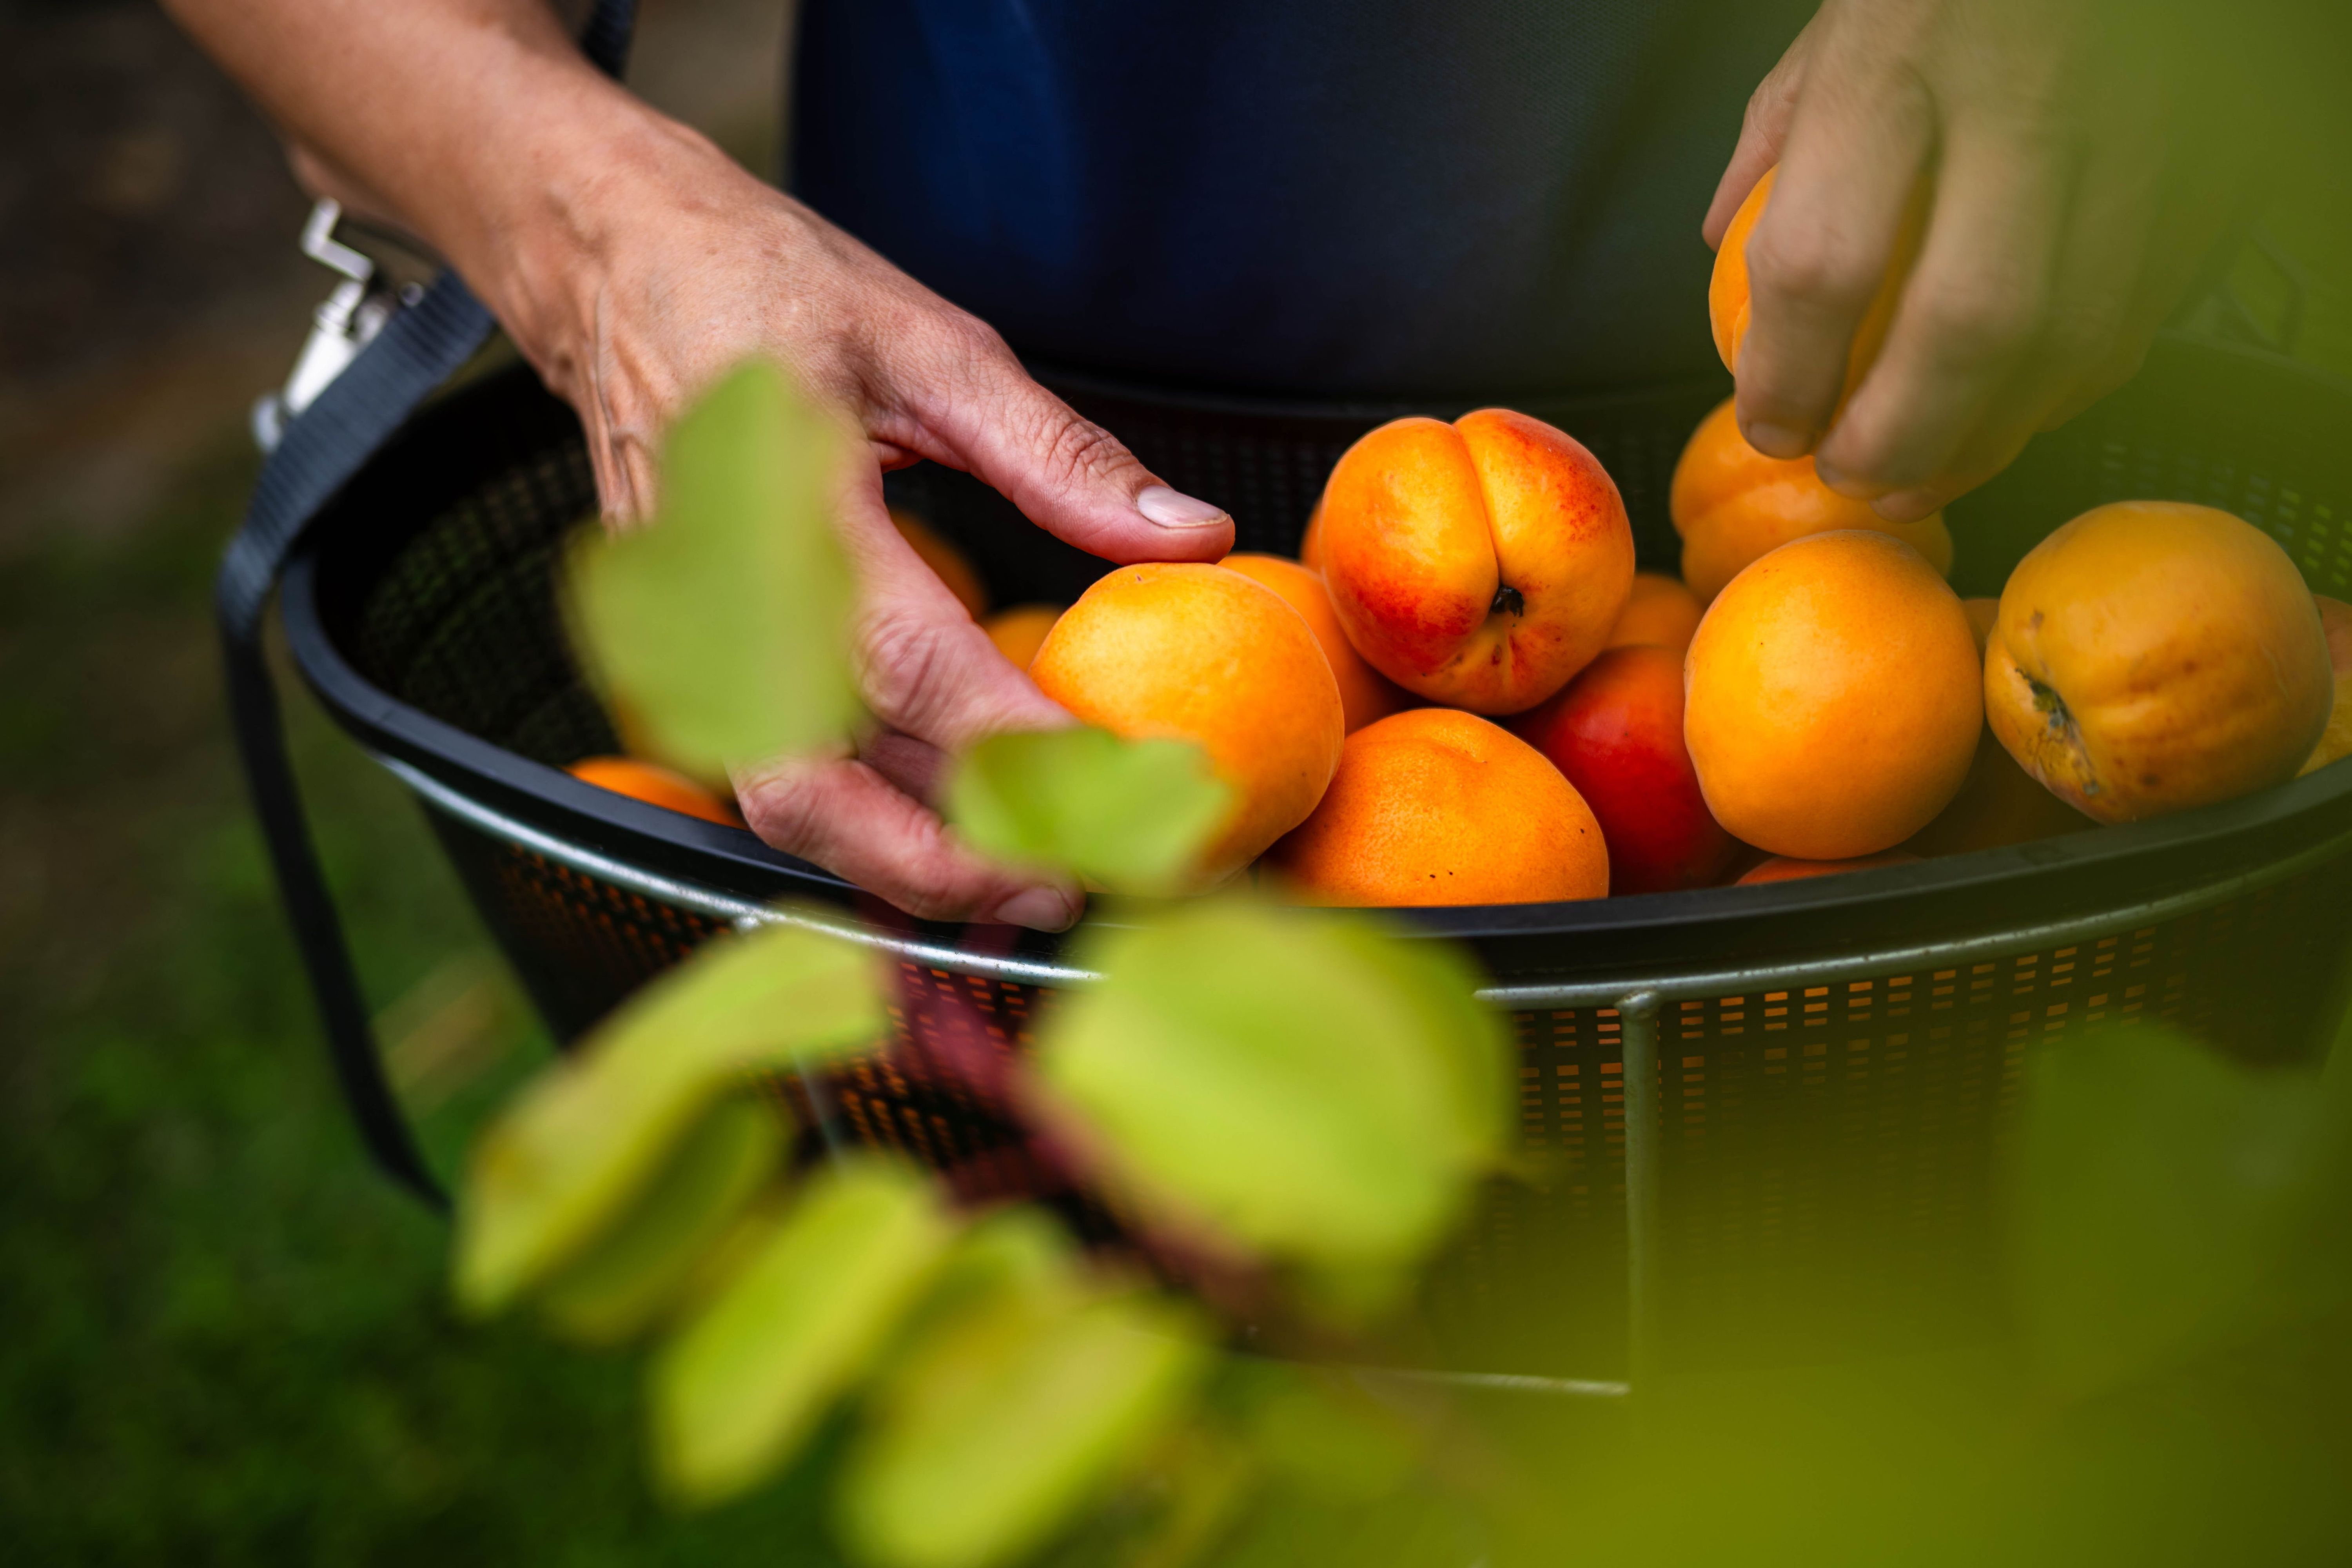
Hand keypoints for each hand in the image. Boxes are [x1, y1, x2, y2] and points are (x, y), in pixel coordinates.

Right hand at [496, 123, 1234, 929]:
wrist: (613, 272)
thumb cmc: (768, 292)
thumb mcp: (933, 344)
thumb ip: (1061, 457)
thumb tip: (1190, 536)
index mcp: (788, 506)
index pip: (911, 666)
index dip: (1015, 746)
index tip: (1117, 789)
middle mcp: (724, 597)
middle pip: (821, 787)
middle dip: (948, 860)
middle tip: (1072, 886)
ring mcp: (690, 641)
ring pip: (790, 807)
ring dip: (903, 866)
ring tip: (1025, 888)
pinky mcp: (688, 663)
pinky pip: (772, 775)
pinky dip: (859, 827)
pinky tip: (947, 840)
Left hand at [1704, 0, 2261, 521]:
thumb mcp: (1847, 16)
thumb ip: (1783, 130)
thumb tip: (1721, 246)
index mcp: (1903, 55)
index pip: (1827, 259)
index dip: (1789, 374)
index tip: (1771, 425)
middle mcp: (2028, 95)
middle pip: (1967, 325)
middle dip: (1899, 435)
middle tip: (1848, 474)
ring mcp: (2136, 130)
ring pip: (2070, 338)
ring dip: (1987, 438)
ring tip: (1916, 477)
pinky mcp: (2208, 159)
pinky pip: (2138, 311)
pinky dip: (2065, 387)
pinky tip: (2009, 415)